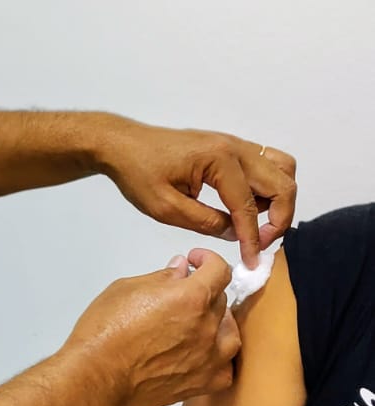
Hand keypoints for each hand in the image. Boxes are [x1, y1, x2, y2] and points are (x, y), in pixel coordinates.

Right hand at [63, 247, 239, 405]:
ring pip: (230, 334)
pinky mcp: (201, 383)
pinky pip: (225, 369)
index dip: (208, 260)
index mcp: (191, 297)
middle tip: (183, 295)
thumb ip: (160, 278)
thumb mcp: (127, 289)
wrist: (96, 377)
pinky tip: (203, 354)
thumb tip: (179, 271)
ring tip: (200, 323)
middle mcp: (206, 326)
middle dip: (204, 292)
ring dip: (219, 324)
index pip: (218, 270)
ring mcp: (208, 358)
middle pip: (221, 300)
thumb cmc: (104, 333)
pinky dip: (219, 359)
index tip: (196, 262)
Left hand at [96, 116, 296, 268]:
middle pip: (283, 183)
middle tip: (260, 243)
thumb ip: (206, 223)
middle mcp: (235, 147)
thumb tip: (236, 235)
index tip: (251, 261)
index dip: (253, 239)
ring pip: (282, 169)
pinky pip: (267, 164)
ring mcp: (235, 144)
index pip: (249, 206)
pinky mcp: (231, 147)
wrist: (123, 145)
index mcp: (219, 160)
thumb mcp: (166, 208)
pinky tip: (246, 207)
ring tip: (256, 224)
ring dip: (278, 200)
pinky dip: (268, 187)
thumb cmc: (138, 173)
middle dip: (279, 219)